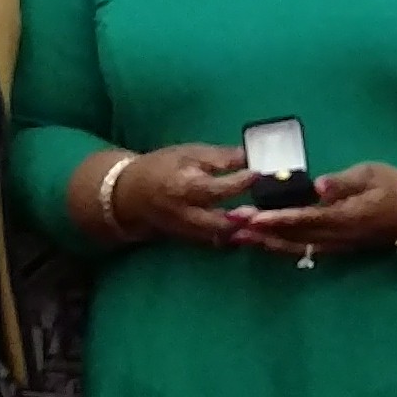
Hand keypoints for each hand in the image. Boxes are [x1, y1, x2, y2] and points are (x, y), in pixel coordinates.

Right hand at [111, 144, 256, 246]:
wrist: (131, 192)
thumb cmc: (163, 166)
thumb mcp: (189, 153)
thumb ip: (220, 157)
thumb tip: (250, 155)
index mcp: (185, 187)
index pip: (218, 188)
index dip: (242, 182)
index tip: (259, 173)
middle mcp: (186, 213)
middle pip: (221, 223)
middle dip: (245, 219)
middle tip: (266, 207)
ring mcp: (187, 230)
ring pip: (219, 238)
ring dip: (242, 232)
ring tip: (262, 220)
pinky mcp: (189, 239)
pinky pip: (214, 243)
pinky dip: (232, 238)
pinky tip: (249, 229)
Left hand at [233, 162, 396, 257]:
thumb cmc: (394, 186)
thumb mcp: (373, 174)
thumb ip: (345, 182)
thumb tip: (320, 186)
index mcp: (346, 215)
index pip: (306, 218)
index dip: (278, 218)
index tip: (253, 217)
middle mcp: (337, 236)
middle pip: (294, 237)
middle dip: (261, 232)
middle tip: (230, 225)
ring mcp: (336, 245)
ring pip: (296, 248)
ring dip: (266, 243)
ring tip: (237, 238)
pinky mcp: (335, 247)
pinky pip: (304, 251)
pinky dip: (280, 247)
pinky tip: (263, 243)